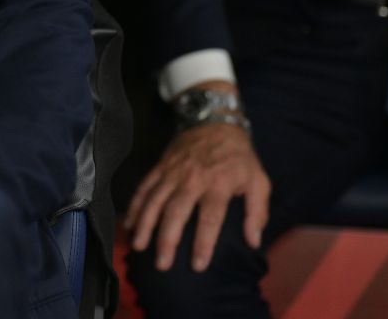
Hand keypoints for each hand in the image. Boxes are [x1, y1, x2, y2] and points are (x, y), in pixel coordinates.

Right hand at [125, 122, 269, 272]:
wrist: (213, 122)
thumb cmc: (238, 157)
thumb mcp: (259, 180)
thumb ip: (258, 212)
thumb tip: (253, 242)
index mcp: (218, 185)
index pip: (209, 218)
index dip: (203, 243)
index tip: (197, 266)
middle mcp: (192, 180)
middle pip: (176, 212)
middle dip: (167, 239)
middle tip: (162, 264)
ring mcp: (172, 173)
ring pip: (154, 201)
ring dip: (145, 225)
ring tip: (138, 246)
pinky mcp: (159, 168)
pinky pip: (143, 188)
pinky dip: (134, 206)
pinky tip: (128, 223)